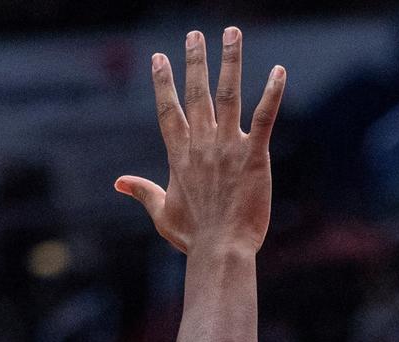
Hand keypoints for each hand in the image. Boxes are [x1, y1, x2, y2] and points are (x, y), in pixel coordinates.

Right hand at [115, 28, 284, 256]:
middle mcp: (201, 144)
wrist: (220, 251)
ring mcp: (227, 147)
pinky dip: (272, 93)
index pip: (168, 110)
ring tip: (232, 33)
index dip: (163, 82)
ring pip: (228, 94)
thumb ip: (142, 192)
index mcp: (179, 156)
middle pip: (196, 93)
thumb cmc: (193, 238)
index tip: (159, 57)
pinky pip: (264, 117)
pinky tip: (279, 71)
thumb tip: (119, 183)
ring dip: (230, 61)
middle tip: (194, 34)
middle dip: (194, 61)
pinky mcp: (254, 156)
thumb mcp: (161, 213)